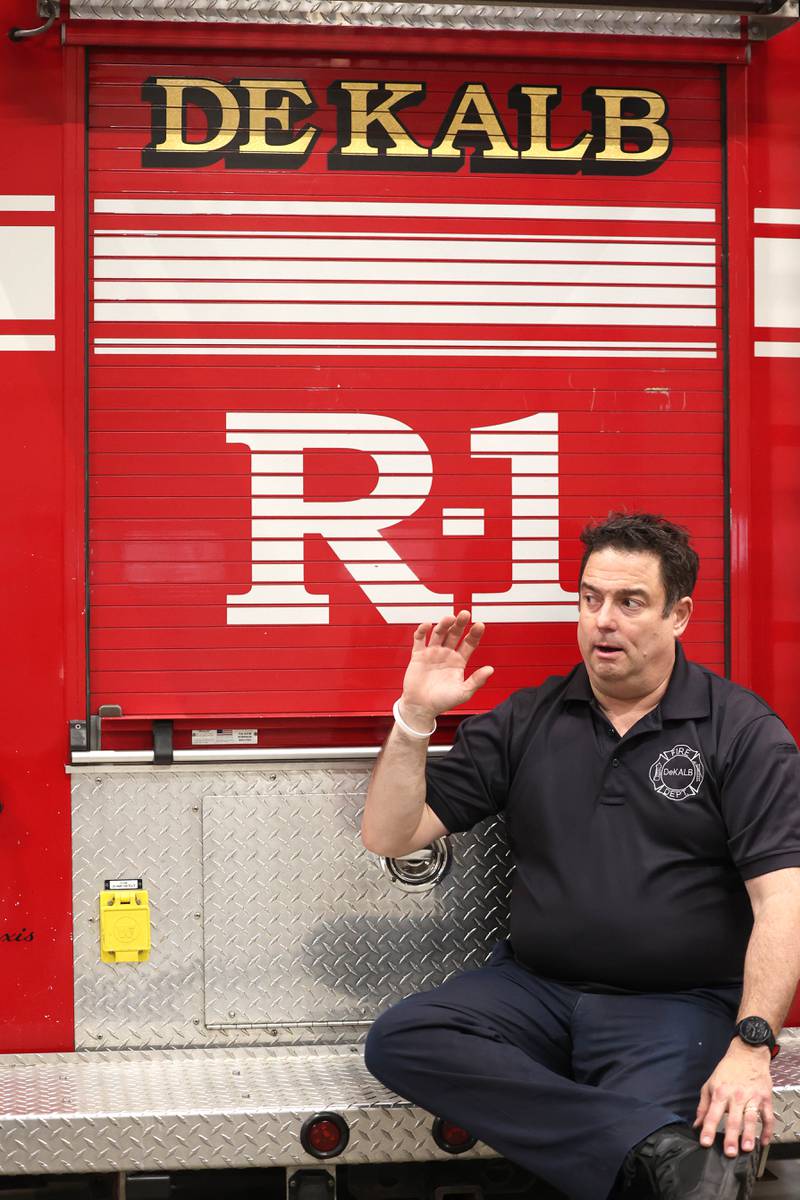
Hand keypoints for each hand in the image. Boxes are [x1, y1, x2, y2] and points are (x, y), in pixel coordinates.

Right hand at [400, 611, 493, 724]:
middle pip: (455, 634)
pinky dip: (422, 631)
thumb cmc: (443, 702)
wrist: (421, 708)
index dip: (474, 634)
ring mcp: (432, 653)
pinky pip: (419, 640)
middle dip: (460, 624)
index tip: (480, 625)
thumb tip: (490, 669)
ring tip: (449, 618)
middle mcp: (446, 654)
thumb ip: (476, 681)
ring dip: (444, 625)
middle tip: (465, 614)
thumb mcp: (463, 693)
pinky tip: (427, 625)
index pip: (469, 643)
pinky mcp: (418, 655)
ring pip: (439, 634)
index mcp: (459, 661)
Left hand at [693, 1040, 773, 1155]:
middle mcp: (736, 1095)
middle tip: (729, 1153)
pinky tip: (764, 1142)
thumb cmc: (727, 1070)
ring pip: (751, 1118)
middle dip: (730, 1137)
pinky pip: (768, 1117)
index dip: (708, 1129)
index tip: (705, 1143)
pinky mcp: (765, 1098)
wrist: (747, 1054)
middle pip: (733, 1119)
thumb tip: (696, 1125)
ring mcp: (752, 1097)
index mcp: (720, 1092)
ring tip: (746, 1149)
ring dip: (749, 1134)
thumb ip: (703, 1106)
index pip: (712, 1114)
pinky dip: (768, 1130)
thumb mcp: (710, 1084)